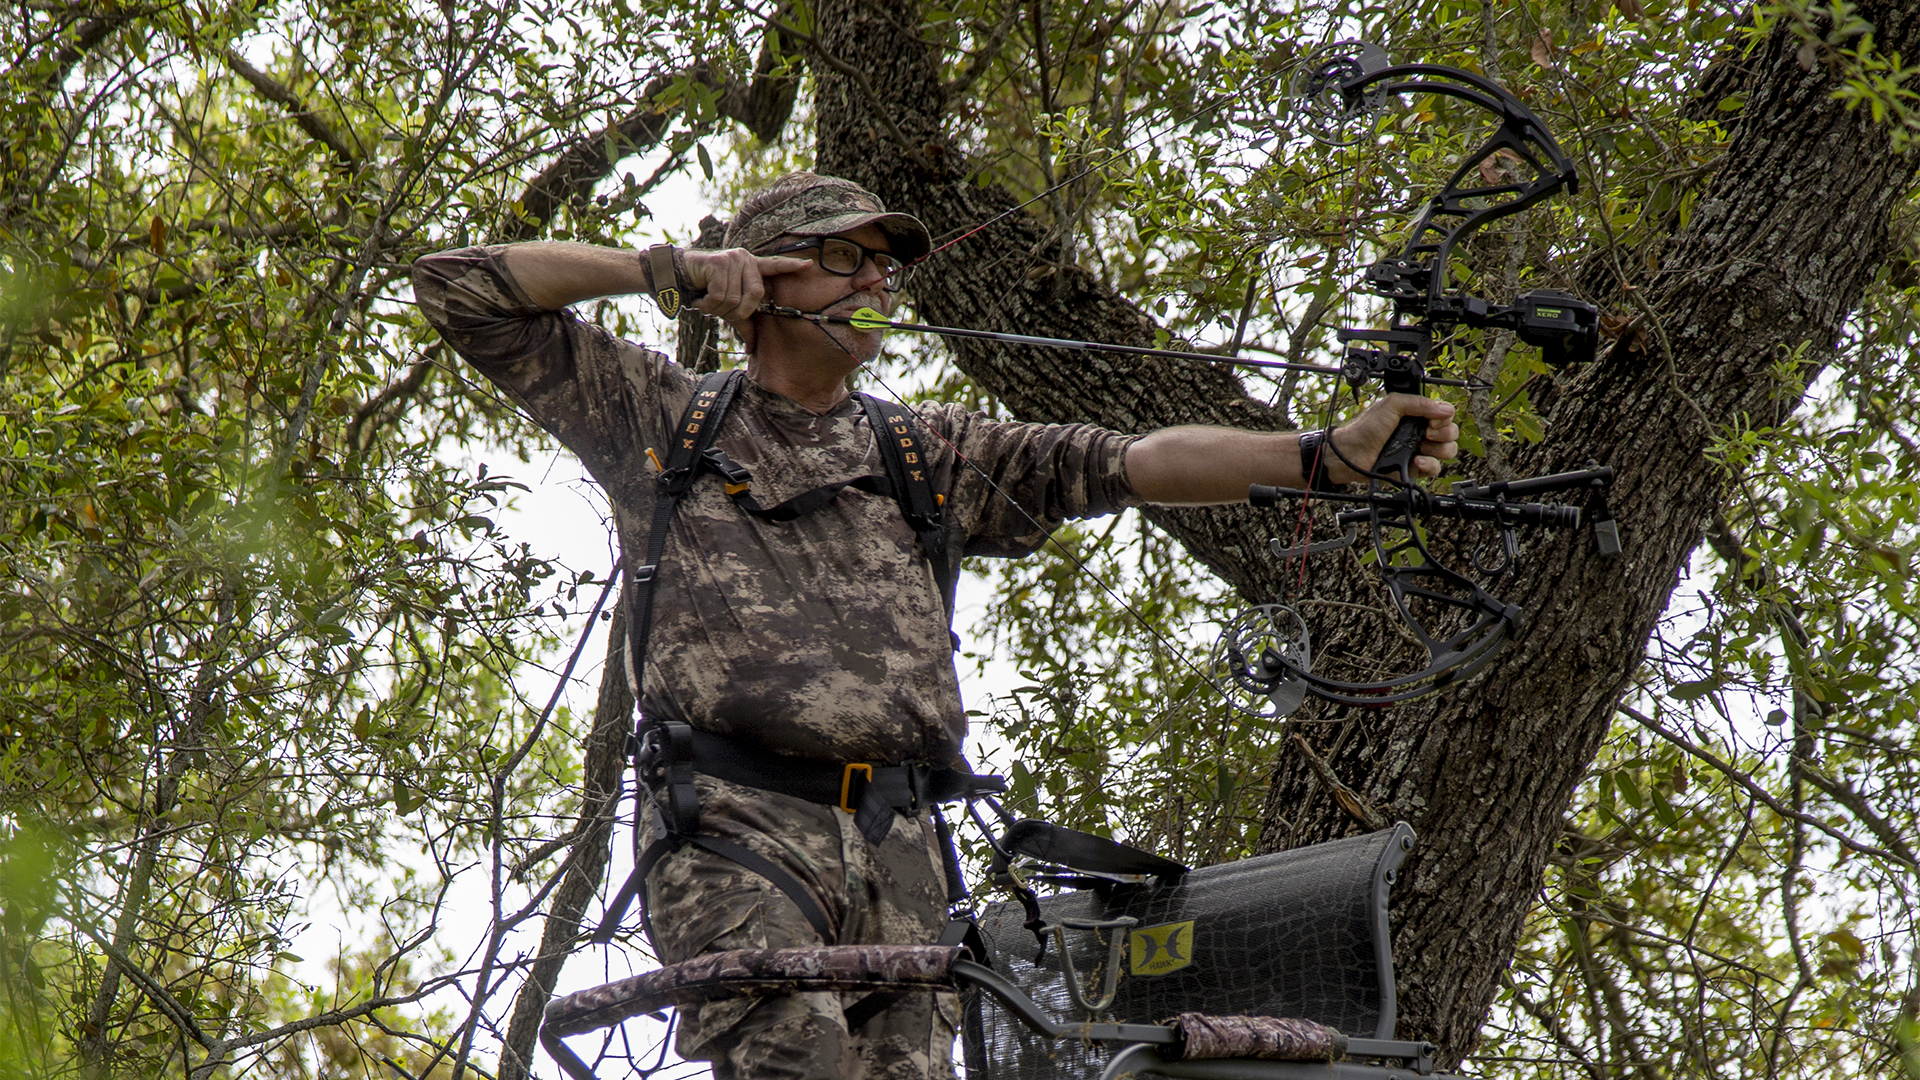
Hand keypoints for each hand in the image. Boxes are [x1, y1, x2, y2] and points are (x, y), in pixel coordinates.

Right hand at [679, 248, 811, 345]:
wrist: (677, 276)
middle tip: (720, 310)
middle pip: (755, 295)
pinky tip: (700, 299)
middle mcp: (745, 259)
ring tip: (706, 302)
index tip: (810, 265)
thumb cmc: (706, 290)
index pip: (775, 266)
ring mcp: (732, 259)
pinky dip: (708, 304)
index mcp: (751, 267)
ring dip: (717, 309)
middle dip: (737, 311)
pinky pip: (720, 295)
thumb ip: (743, 323)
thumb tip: (752, 350)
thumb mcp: (728, 307)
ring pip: (734, 299)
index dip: (791, 266)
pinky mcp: (718, 262)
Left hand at [1327, 394, 1459, 481]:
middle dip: (1444, 432)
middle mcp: (1421, 432)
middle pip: (1451, 432)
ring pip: (1448, 450)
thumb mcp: (1391, 405)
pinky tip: (1417, 460)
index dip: (1444, 416)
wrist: (1353, 453)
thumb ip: (1418, 402)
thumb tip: (1444, 409)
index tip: (1433, 419)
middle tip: (1428, 432)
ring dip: (1440, 448)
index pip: (1445, 414)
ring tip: (1422, 446)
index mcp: (1417, 415)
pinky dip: (1430, 464)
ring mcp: (1420, 450)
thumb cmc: (1367, 429)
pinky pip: (1436, 468)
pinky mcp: (1416, 468)